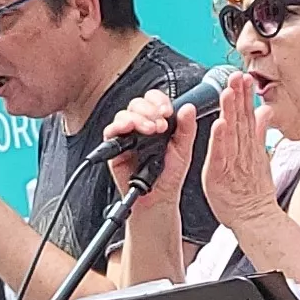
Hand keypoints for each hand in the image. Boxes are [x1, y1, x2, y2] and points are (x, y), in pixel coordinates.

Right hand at [100, 90, 199, 207]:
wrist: (158, 198)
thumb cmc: (169, 176)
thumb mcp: (184, 150)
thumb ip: (187, 128)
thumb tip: (189, 107)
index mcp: (158, 123)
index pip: (155, 101)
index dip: (159, 101)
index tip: (167, 111)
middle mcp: (141, 126)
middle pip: (138, 104)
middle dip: (149, 110)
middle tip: (160, 125)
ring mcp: (127, 136)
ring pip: (124, 114)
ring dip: (137, 118)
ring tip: (149, 130)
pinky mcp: (114, 147)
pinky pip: (111, 130)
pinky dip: (118, 126)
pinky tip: (128, 129)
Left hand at [198, 73, 281, 239]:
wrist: (255, 217)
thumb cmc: (254, 191)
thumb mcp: (260, 156)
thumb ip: (260, 131)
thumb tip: (265, 110)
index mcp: (250, 145)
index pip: (247, 115)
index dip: (245, 95)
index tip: (244, 76)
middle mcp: (243, 150)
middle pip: (241, 119)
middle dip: (239, 96)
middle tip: (236, 76)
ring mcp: (233, 161)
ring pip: (232, 132)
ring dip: (231, 111)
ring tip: (228, 92)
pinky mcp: (221, 174)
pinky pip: (221, 154)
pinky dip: (221, 139)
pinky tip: (220, 124)